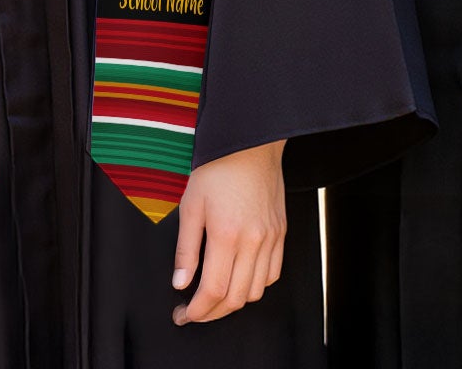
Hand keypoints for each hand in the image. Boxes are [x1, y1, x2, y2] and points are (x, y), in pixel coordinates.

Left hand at [172, 139, 285, 324]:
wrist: (250, 144)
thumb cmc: (217, 169)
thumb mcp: (190, 204)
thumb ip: (186, 248)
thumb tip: (180, 283)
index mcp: (227, 235)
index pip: (214, 290)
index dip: (198, 310)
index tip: (184, 315)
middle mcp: (253, 242)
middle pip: (236, 298)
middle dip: (212, 313)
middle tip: (194, 312)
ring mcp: (271, 240)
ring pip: (256, 291)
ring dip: (234, 302)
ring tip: (214, 297)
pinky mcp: (281, 234)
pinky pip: (272, 275)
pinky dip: (255, 286)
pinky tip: (239, 280)